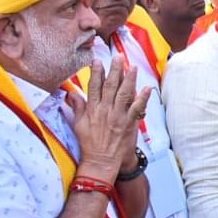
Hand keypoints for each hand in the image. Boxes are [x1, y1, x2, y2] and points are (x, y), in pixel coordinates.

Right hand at [70, 57, 149, 182]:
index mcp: (92, 109)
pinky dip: (142, 98)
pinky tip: (147, 88)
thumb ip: (77, 107)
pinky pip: (137, 108)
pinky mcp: (129, 124)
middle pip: (110, 86)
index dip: (96, 72)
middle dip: (114, 70)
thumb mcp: (79, 124)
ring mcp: (118, 116)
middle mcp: (105, 110)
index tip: (97, 60)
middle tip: (118, 57)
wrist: (100, 161)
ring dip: (129, 79)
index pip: (94, 87)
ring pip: (124, 94)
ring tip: (132, 66)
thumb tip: (70, 93)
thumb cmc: (90, 143)